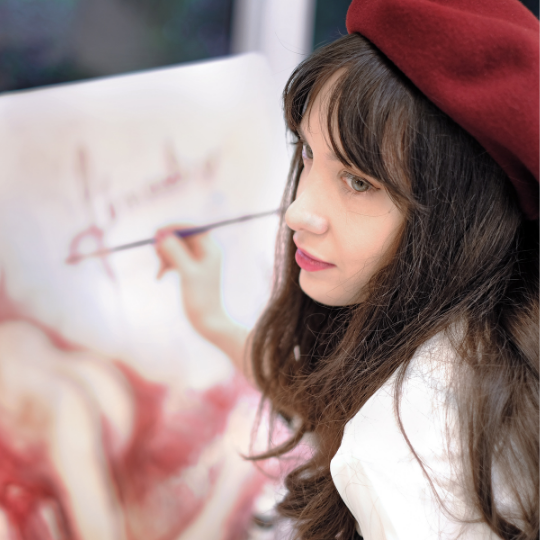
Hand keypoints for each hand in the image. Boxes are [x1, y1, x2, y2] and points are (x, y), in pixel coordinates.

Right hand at [155, 226, 224, 341]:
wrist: (208, 321)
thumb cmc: (201, 298)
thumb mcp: (187, 273)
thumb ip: (176, 252)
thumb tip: (163, 235)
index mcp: (211, 249)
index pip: (192, 228)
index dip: (174, 227)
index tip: (157, 233)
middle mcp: (206, 252)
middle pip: (182, 237)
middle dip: (167, 244)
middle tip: (155, 253)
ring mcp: (199, 261)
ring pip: (177, 249)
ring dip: (165, 256)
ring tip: (160, 270)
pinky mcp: (192, 271)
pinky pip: (176, 260)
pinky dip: (167, 265)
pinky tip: (160, 276)